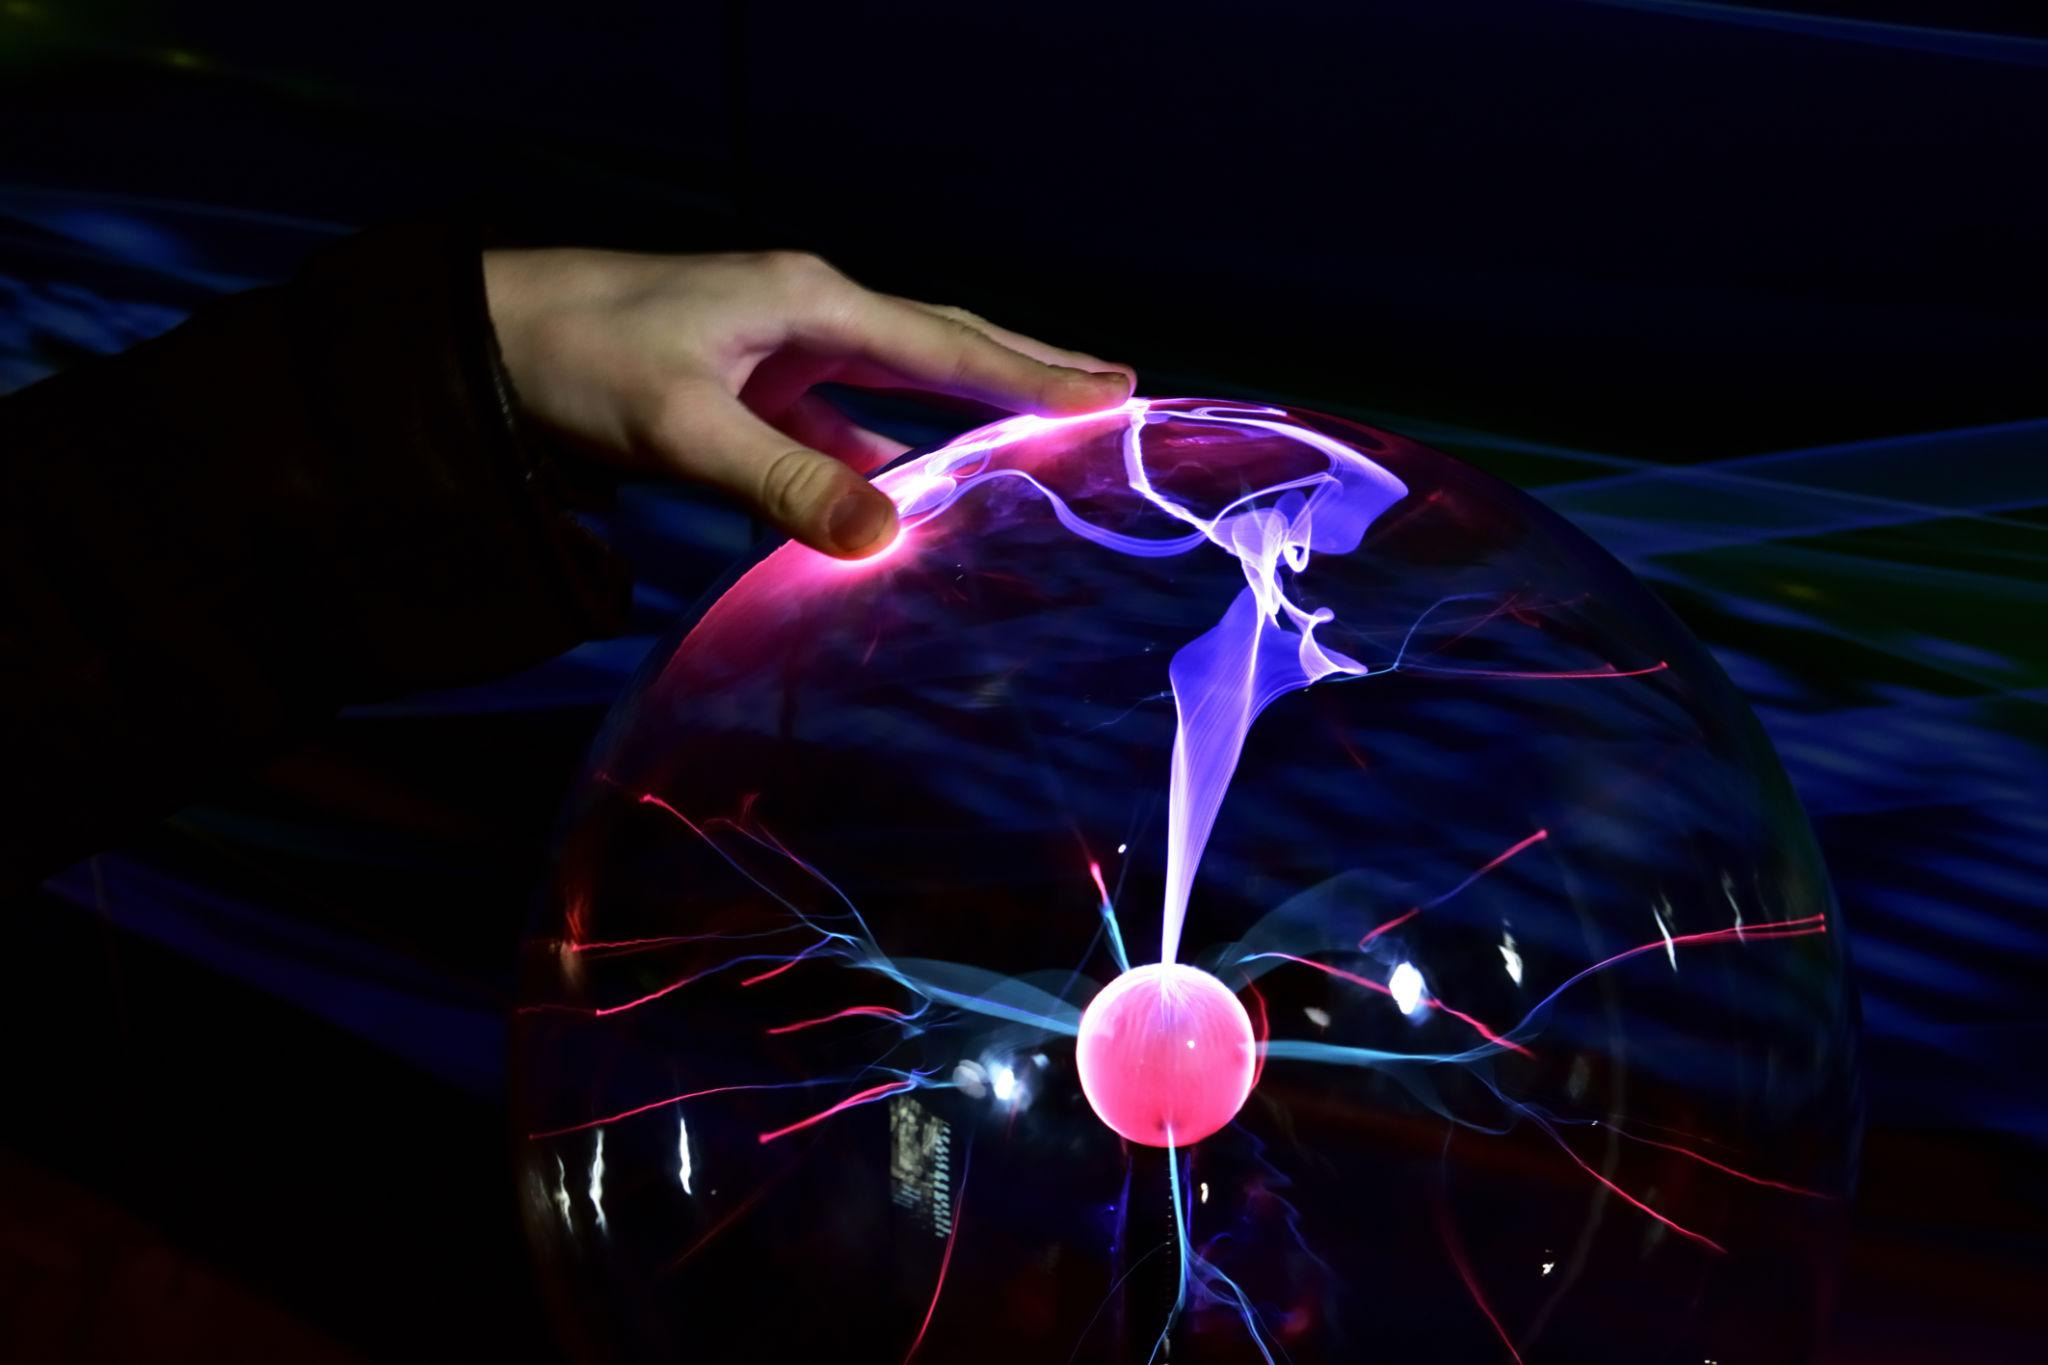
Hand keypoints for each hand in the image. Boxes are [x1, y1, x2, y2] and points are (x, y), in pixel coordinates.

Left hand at [483, 248, 1134, 557]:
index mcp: (805, 302)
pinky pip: (840, 425)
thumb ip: (784, 482)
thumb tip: (888, 536)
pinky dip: (884, 456)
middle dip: (1023, 370)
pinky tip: (908, 492)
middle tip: (1112, 389)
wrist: (480, 345)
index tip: (1111, 393)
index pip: (942, 344)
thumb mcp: (682, 425)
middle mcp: (804, 315)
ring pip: (895, 386)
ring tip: (1038, 433)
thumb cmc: (576, 361)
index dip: (1029, 375)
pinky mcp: (745, 391)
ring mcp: (776, 352)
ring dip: (964, 412)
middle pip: (939, 344)